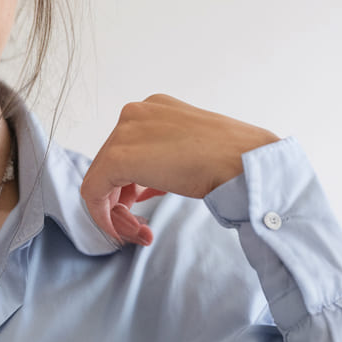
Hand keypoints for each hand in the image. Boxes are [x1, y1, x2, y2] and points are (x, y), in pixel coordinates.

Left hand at [81, 94, 278, 246]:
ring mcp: (124, 132)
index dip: (131, 185)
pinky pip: (94, 191)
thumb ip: (162, 161)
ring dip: (118, 211)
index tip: (143, 208)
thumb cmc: (233, 160)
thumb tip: (140, 188)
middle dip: (124, 200)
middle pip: (111, 165)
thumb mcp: (192, 151)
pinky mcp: (118, 157)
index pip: (128, 149)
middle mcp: (135, 113)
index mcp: (154, 108)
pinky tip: (128, 233)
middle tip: (144, 226)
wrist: (247, 163)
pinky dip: (104, 216)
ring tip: (143, 232)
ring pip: (101, 179)